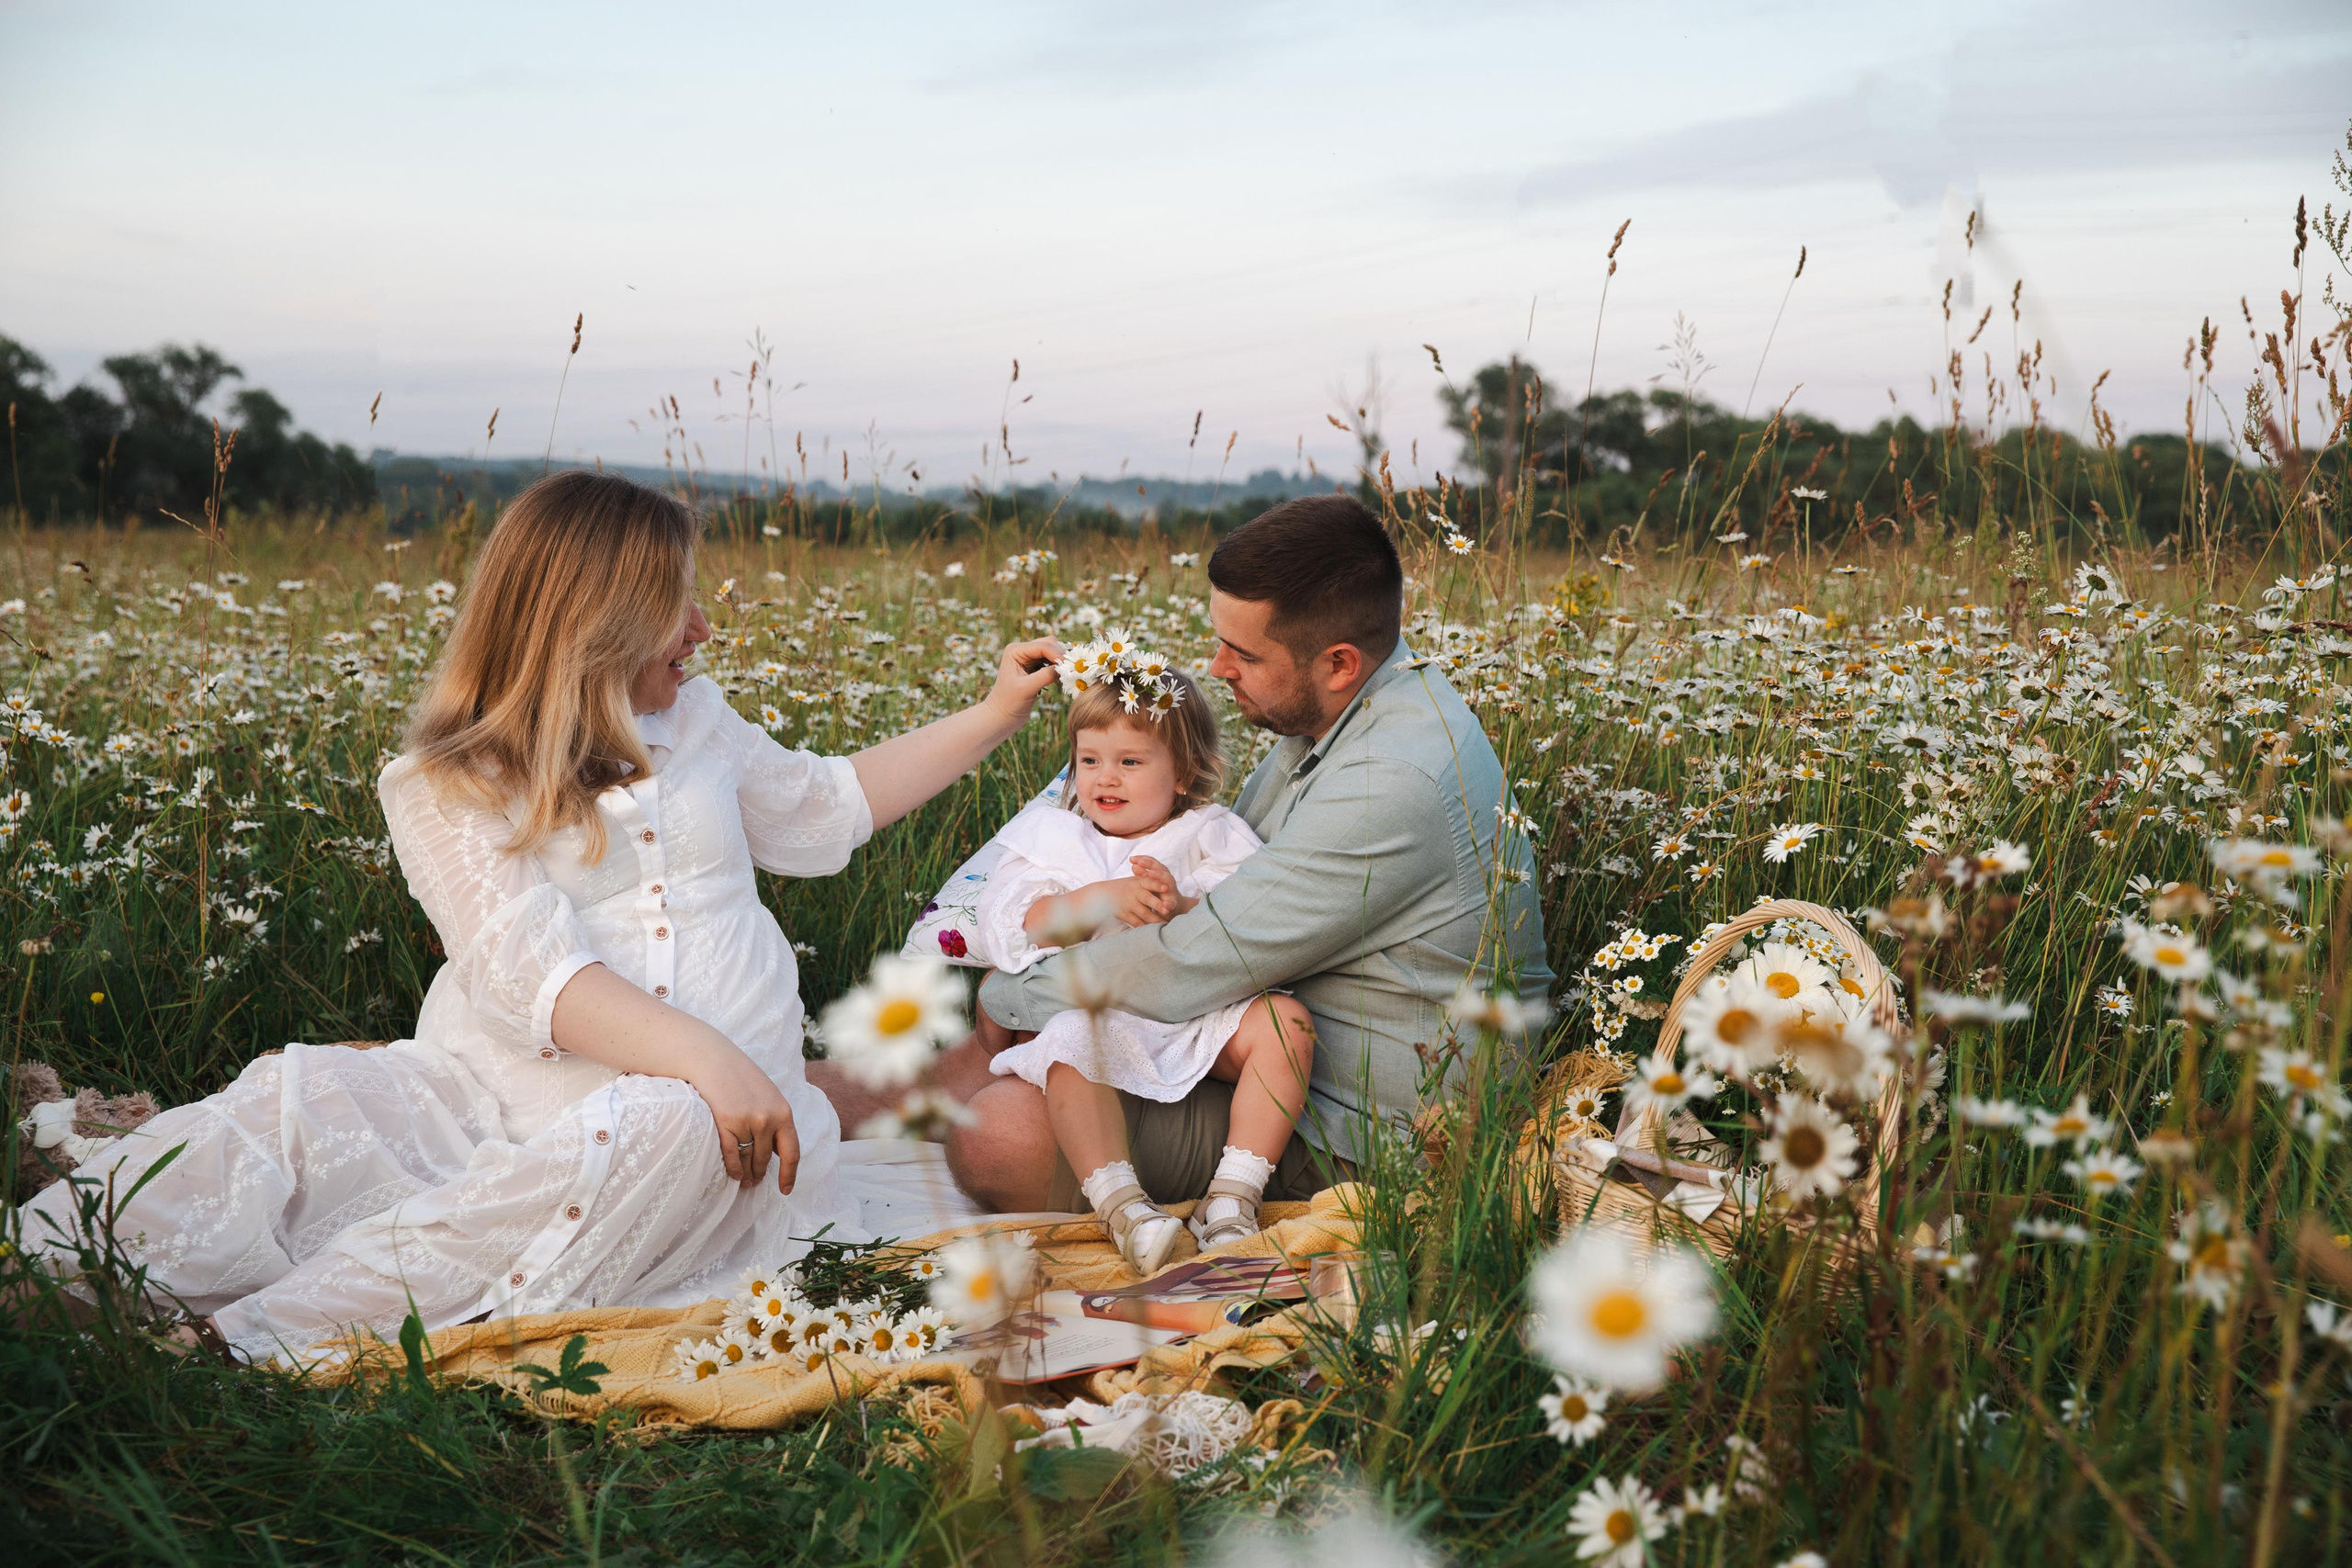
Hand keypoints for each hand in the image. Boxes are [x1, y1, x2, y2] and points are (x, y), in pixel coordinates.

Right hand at [680, 1035, 801, 1192]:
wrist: (714, 1060)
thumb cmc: (741, 1077)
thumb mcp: (769, 1096)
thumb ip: (776, 1121)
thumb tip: (776, 1152)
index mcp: (784, 1113)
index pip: (791, 1153)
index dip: (789, 1175)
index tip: (786, 1189)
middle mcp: (768, 1120)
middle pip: (765, 1159)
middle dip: (761, 1174)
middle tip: (756, 1183)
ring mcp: (747, 1122)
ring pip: (748, 1159)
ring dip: (747, 1174)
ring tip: (745, 1182)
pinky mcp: (725, 1124)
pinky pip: (732, 1156)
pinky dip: (733, 1169)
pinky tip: (734, 1175)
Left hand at [981, 637, 1065, 734]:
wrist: (1002, 716)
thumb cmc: (1009, 703)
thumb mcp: (1027, 688)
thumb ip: (1045, 676)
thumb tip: (1064, 668)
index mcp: (1015, 651)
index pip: (1042, 646)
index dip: (1057, 655)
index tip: (1069, 668)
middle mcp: (1022, 650)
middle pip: (1049, 643)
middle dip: (1060, 656)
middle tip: (1068, 671)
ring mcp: (1028, 657)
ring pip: (1052, 651)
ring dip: (1060, 661)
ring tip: (1063, 676)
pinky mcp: (1034, 667)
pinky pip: (1051, 661)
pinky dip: (1058, 668)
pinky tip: (1058, 679)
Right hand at [1104, 858, 1180, 926]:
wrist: (1104, 893)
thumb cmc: (1127, 886)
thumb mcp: (1136, 880)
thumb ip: (1150, 881)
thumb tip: (1167, 885)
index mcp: (1139, 882)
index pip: (1149, 882)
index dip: (1157, 885)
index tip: (1166, 888)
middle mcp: (1134, 892)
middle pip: (1148, 899)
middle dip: (1158, 905)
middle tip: (1167, 910)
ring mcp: (1129, 904)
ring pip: (1144, 913)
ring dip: (1155, 920)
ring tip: (1166, 924)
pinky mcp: (1124, 914)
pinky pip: (1137, 923)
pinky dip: (1146, 927)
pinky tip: (1154, 930)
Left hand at [1128, 856, 1194, 918]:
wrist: (1171, 907)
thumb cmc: (1159, 893)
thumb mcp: (1150, 883)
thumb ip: (1143, 875)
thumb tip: (1133, 865)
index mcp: (1161, 874)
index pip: (1153, 863)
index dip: (1143, 859)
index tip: (1131, 859)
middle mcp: (1167, 879)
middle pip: (1160, 868)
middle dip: (1150, 864)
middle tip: (1140, 862)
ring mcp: (1171, 890)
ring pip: (1169, 880)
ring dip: (1160, 876)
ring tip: (1150, 873)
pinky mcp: (1174, 903)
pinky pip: (1172, 902)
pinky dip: (1169, 903)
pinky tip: (1165, 904)